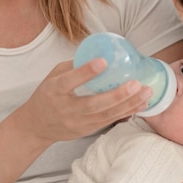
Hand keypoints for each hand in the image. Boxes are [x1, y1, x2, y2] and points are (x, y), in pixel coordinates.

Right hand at [12, 59, 152, 143]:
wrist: (36, 126)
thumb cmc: (47, 95)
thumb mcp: (52, 76)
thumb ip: (74, 66)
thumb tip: (99, 51)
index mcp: (54, 91)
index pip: (69, 81)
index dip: (85, 72)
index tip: (103, 61)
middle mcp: (66, 109)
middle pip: (93, 104)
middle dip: (117, 95)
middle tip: (136, 83)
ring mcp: (77, 122)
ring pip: (105, 115)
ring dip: (129, 104)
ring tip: (146, 93)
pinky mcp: (86, 131)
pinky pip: (109, 121)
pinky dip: (126, 113)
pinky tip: (140, 105)